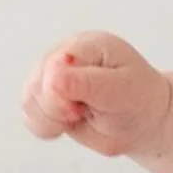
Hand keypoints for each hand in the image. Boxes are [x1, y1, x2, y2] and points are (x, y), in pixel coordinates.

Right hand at [20, 31, 172, 158]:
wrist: (144, 117)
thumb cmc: (138, 101)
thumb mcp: (121, 91)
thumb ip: (88, 83)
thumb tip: (53, 72)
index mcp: (87, 45)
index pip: (53, 68)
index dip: (59, 97)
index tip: (79, 111)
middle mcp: (64, 54)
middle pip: (35, 86)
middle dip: (57, 111)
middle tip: (84, 113)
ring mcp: (51, 72)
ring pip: (29, 101)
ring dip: (52, 120)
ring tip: (81, 116)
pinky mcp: (45, 93)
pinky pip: (29, 114)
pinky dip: (47, 126)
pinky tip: (69, 122)